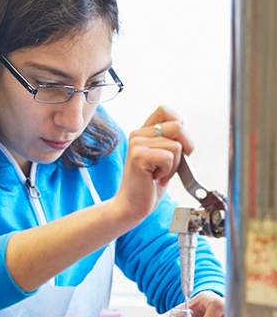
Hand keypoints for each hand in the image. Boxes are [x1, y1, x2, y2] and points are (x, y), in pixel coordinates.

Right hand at [113, 106, 194, 224]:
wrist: (131, 205)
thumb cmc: (148, 184)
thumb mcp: (161, 157)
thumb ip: (168, 141)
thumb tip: (184, 133)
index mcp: (142, 132)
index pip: (165, 111)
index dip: (179, 126)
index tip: (176, 146)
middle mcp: (137, 134)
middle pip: (177, 126)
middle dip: (184, 148)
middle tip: (170, 165)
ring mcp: (137, 144)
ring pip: (176, 145)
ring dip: (174, 165)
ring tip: (159, 174)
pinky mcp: (139, 156)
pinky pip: (169, 157)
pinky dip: (168, 172)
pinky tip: (155, 178)